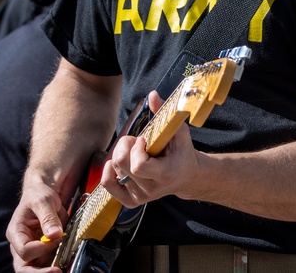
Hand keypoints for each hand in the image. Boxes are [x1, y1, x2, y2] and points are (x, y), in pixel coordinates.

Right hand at [6, 181, 67, 272]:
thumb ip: (48, 217)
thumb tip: (55, 234)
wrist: (43, 195)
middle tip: (57, 271)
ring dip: (48, 270)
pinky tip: (64, 264)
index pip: (24, 250)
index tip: (56, 238)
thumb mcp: (44, 201)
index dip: (41, 248)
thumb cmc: (39, 195)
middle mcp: (19, 245)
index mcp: (15, 232)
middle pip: (23, 268)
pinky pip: (45, 266)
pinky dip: (53, 266)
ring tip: (62, 267)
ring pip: (34, 270)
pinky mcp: (41, 254)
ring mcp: (30, 251)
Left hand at [100, 91, 200, 206]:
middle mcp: (152, 189)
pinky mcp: (132, 201)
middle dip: (125, 146)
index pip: (138, 166)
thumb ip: (163, 114)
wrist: (186, 176)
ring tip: (135, 152)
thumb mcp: (177, 131)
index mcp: (166, 174)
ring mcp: (141, 197)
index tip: (144, 139)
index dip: (136, 148)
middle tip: (136, 140)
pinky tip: (117, 163)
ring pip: (115, 171)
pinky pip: (109, 186)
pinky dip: (109, 172)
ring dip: (120, 155)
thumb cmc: (181, 151)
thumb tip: (152, 95)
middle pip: (122, 165)